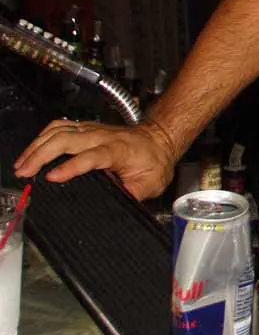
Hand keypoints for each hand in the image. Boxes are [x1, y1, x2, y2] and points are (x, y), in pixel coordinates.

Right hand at [13, 118, 178, 199]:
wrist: (160, 139)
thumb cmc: (154, 162)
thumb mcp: (150, 184)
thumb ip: (130, 195)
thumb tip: (115, 208)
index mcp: (120, 149)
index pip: (93, 155)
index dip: (72, 166)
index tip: (53, 177)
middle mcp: (104, 136)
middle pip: (68, 138)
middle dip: (43, 154)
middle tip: (25, 172)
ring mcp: (93, 130)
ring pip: (60, 130)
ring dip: (38, 145)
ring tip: (22, 164)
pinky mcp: (86, 128)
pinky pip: (60, 126)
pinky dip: (42, 136)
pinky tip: (32, 150)